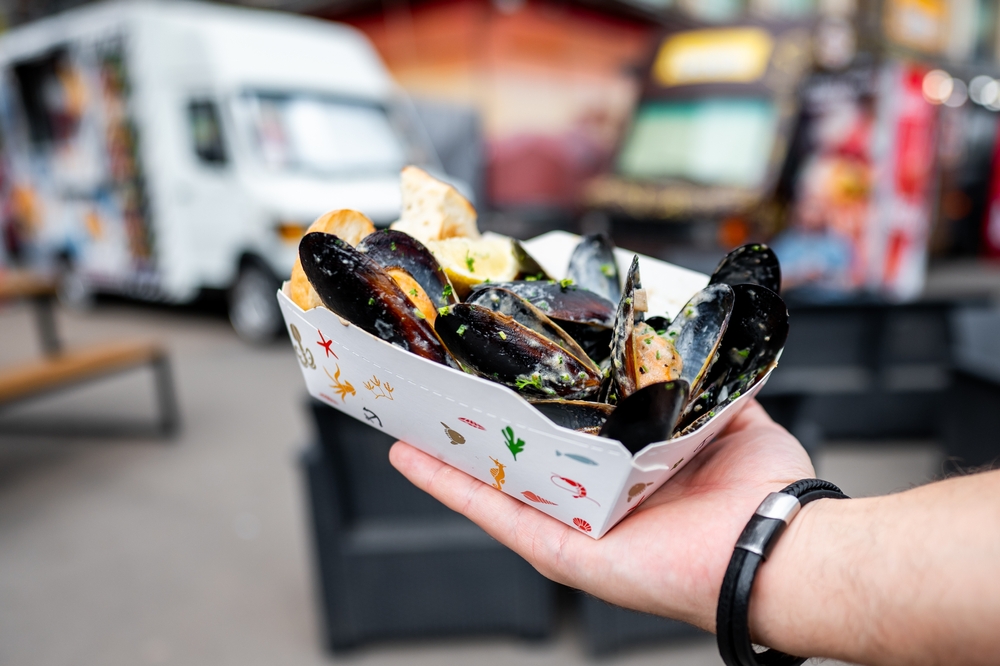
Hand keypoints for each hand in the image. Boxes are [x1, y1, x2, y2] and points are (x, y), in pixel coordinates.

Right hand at [389, 400, 813, 631]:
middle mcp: (593, 503)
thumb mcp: (733, 423)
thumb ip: (711, 391)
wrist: (782, 546)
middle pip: (518, 463)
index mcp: (628, 475)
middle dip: (474, 430)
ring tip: (406, 418)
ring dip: (446, 455)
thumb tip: (706, 351)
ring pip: (494, 488)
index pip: (564, 439)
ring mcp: (573, 529)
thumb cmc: (765, 496)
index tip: (495, 378)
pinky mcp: (563, 553)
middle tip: (434, 393)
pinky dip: (450, 486)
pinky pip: (499, 515)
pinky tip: (413, 456)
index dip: (526, 412)